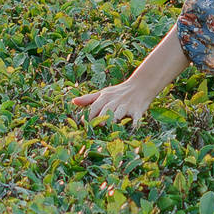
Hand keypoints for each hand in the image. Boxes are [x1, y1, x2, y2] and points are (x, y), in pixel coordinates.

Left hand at [71, 30, 188, 125]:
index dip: (89, 115)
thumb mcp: (103, 93)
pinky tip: (132, 128)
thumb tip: (73, 102)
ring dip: (115, 118)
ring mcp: (127, 105)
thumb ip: (88, 99)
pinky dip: (135, 122)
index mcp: (105, 97)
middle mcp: (115, 100)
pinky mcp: (138, 109)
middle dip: (101, 118)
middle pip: (106, 109)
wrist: (140, 86)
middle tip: (96, 127)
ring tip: (111, 126)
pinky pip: (136, 117)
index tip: (84, 125)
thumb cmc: (118, 92)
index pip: (94, 106)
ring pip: (119, 112)